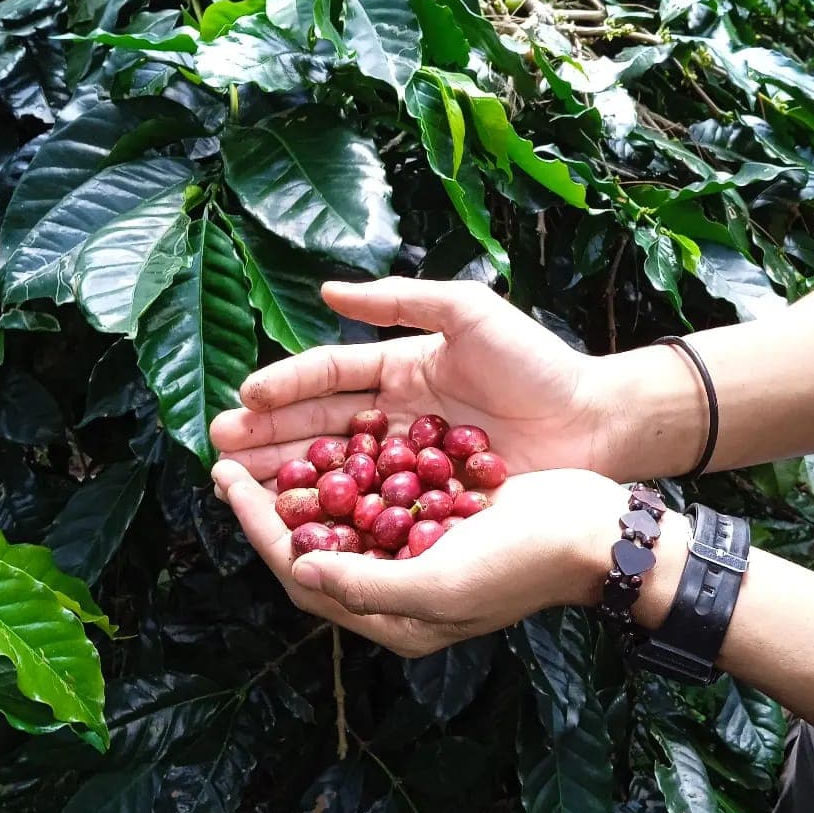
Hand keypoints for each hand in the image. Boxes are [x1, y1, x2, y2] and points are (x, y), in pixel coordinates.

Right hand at [210, 278, 622, 484]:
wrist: (593, 420)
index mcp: (400, 366)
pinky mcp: (428, 498)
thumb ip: (401, 300)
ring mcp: (409, 460)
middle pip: (320, 425)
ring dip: (289, 474)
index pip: (328, 374)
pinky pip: (373, 504)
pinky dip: (337, 511)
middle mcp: (396, 414)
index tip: (243, 396)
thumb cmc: (536, 362)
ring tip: (240, 483)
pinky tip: (302, 519)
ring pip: (338, 467)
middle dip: (269, 435)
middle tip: (220, 449)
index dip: (284, 384)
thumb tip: (326, 292)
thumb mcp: (469, 312)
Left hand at [210, 458, 647, 655]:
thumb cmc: (523, 562)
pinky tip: (327, 439)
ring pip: (337, 519)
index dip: (261, 530)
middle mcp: (396, 588)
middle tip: (230, 459)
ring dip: (301, 483)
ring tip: (265, 446)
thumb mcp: (442, 583)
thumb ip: (367, 586)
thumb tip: (300, 571)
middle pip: (312, 548)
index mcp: (393, 617)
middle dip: (269, 505)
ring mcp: (414, 551)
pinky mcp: (432, 517)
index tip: (230, 483)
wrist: (592, 528)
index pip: (304, 576)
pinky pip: (373, 495)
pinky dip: (345, 469)